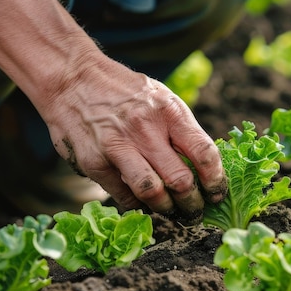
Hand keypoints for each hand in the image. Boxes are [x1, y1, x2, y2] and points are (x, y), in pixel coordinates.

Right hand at [40, 55, 226, 222]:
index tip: (217, 194)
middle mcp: (145, 129)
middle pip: (181, 180)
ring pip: (152, 193)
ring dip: (166, 209)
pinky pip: (124, 196)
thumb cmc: (125, 91)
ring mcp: (118, 147)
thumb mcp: (160, 98)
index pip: (204, 153)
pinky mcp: (95, 163)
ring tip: (171, 212)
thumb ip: (181, 130)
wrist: (72, 78)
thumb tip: (205, 168)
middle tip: (195, 211)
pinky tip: (143, 201)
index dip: (216, 180)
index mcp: (169, 111)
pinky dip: (138, 204)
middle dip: (193, 204)